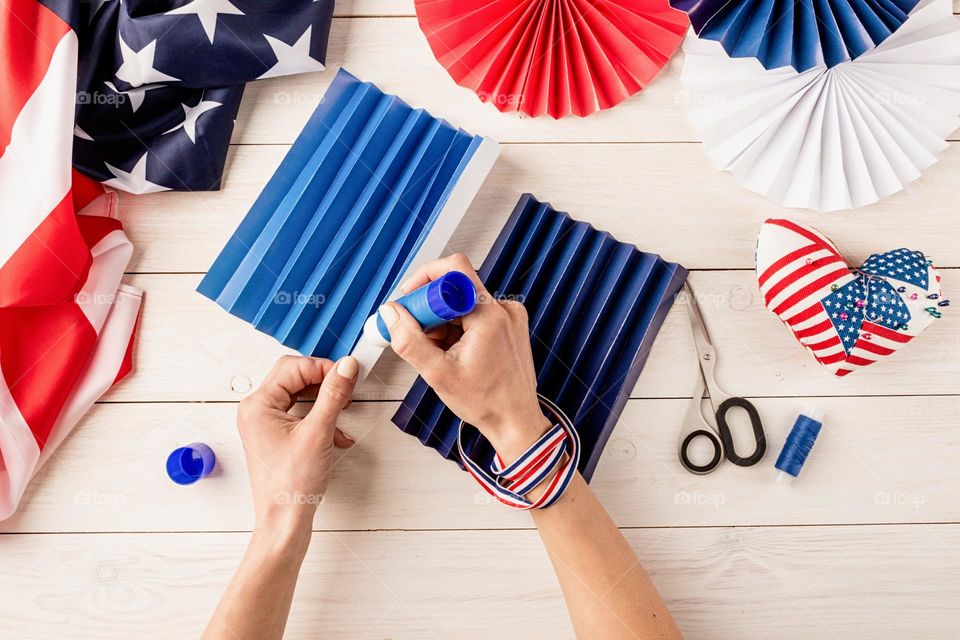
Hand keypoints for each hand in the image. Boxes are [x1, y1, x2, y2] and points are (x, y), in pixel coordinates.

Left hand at [237, 355, 357, 539]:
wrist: (284, 521)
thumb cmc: (292, 484)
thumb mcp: (318, 432)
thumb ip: (334, 394)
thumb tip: (346, 366)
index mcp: (258, 405)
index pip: (293, 367)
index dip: (323, 367)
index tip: (348, 374)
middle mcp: (256, 411)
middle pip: (294, 377)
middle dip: (324, 382)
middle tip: (347, 388)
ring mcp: (264, 424)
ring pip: (299, 395)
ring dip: (325, 401)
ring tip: (344, 410)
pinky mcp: (275, 436)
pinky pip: (299, 414)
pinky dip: (320, 419)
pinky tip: (338, 435)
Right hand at [379, 254, 550, 462]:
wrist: (516, 422)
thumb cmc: (487, 403)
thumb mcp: (437, 373)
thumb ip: (408, 340)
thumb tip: (390, 313)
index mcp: (489, 316)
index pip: (453, 270)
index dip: (424, 281)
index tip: (409, 304)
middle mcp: (504, 310)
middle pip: (455, 288)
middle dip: (430, 308)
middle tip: (418, 335)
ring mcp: (510, 317)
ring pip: (464, 302)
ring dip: (443, 322)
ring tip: (439, 353)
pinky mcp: (510, 326)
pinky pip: (476, 314)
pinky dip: (458, 328)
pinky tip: (453, 353)